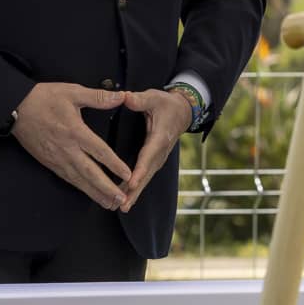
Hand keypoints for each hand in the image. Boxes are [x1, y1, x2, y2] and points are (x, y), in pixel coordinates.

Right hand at [11, 82, 131, 209]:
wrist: (15, 108)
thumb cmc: (44, 98)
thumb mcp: (72, 92)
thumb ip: (98, 97)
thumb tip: (121, 97)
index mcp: (75, 131)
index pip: (99, 151)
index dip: (114, 164)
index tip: (128, 175)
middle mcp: (67, 149)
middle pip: (90, 172)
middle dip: (106, 187)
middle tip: (121, 199)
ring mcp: (57, 158)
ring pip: (79, 180)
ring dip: (95, 193)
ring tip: (110, 203)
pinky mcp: (49, 163)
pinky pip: (68, 178)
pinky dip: (81, 188)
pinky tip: (90, 194)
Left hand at [117, 88, 194, 211]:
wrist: (182, 112)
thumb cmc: (166, 104)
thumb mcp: (154, 97)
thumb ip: (139, 99)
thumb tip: (125, 97)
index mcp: (160, 138)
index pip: (148, 156)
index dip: (139, 171)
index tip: (131, 184)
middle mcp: (160, 152)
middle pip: (147, 174)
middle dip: (135, 191)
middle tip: (123, 205)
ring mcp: (159, 159)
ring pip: (146, 179)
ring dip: (134, 194)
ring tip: (121, 207)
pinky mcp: (155, 161)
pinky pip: (144, 177)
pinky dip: (135, 189)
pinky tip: (124, 199)